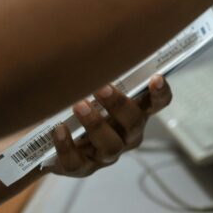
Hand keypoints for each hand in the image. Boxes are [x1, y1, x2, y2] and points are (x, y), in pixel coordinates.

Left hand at [48, 74, 171, 177]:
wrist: (51, 142)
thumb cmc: (80, 105)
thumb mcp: (93, 89)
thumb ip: (100, 73)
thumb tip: (94, 44)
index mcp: (135, 113)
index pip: (157, 104)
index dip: (160, 93)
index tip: (156, 78)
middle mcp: (127, 135)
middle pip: (134, 123)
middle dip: (119, 105)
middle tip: (101, 88)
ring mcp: (106, 154)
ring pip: (111, 145)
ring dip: (96, 125)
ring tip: (78, 106)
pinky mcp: (83, 168)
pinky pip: (78, 162)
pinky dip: (67, 145)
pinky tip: (58, 129)